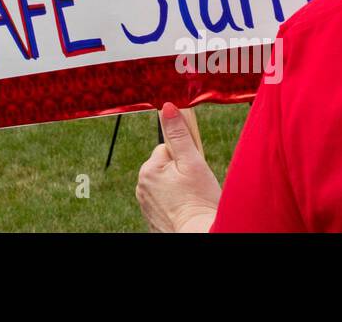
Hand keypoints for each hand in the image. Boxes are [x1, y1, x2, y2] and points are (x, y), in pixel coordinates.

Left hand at [135, 103, 220, 232]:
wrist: (200, 235)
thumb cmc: (199, 200)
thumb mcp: (192, 161)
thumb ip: (179, 133)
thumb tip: (168, 106)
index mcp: (148, 169)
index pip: (167, 150)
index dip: (185, 158)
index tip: (193, 170)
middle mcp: (142, 186)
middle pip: (167, 167)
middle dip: (182, 173)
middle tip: (195, 187)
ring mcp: (146, 204)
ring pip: (167, 185)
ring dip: (179, 189)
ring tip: (192, 199)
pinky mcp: (153, 218)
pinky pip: (166, 202)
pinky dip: (176, 204)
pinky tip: (186, 211)